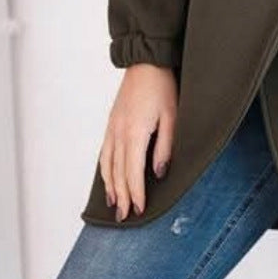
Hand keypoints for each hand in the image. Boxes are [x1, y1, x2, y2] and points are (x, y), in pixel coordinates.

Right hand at [99, 62, 177, 220]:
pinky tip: (108, 178)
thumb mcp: (172, 116)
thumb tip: (158, 173)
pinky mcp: (111, 123)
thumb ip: (165, 146)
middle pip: (118, 172)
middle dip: (122, 196)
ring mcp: (112, 128)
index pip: (132, 172)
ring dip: (111, 186)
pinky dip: (105, 170)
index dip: (136, 193)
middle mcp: (119, 133)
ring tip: (115, 204)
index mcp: (135, 132)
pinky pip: (104, 152)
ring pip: (107, 164)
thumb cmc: (163, 87)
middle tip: (125, 217)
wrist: (146, 61)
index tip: (140, 210)